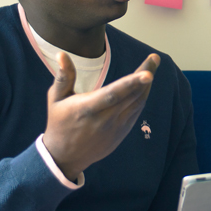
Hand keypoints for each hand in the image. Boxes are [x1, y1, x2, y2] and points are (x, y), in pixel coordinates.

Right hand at [42, 52, 158, 180]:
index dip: (131, 84)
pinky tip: (144, 84)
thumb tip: (61, 53)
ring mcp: (116, 127)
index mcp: (87, 109)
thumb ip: (63, 76)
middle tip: (154, 58)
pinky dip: (142, 96)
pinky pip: (136, 111)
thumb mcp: (55, 99)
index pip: (113, 94)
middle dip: (145, 75)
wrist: (65, 157)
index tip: (148, 73)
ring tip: (151, 65)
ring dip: (146, 85)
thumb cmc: (59, 123)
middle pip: (131, 96)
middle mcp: (104, 119)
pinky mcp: (122, 132)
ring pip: (137, 103)